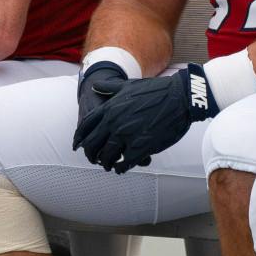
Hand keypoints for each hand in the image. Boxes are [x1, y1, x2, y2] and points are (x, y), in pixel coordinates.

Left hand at [73, 65, 216, 173]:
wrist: (179, 97)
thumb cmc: (155, 90)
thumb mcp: (128, 86)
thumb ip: (109, 88)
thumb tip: (94, 86)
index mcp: (109, 107)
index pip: (85, 126)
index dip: (79, 138)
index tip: (76, 145)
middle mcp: (114, 122)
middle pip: (92, 144)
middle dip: (91, 154)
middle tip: (93, 159)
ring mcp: (127, 135)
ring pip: (107, 156)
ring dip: (106, 163)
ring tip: (108, 165)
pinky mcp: (141, 147)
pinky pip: (125, 163)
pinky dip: (121, 168)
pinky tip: (122, 169)